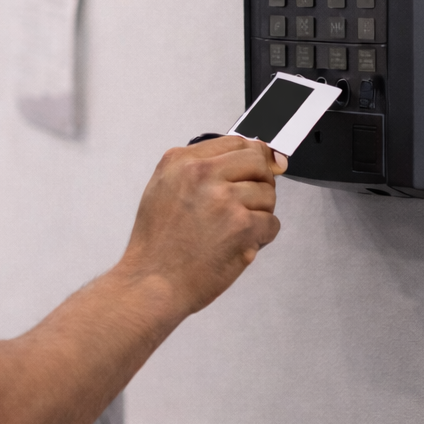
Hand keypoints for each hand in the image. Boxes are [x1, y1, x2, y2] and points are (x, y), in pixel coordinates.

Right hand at [115, 135, 284, 317]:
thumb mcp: (162, 190)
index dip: (253, 157)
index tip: (261, 166)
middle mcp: (201, 174)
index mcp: (180, 161)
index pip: (235, 142)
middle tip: (247, 203)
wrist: (151, 282)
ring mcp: (223, 198)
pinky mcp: (241, 225)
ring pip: (268, 194)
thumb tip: (246, 159)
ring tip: (233, 231)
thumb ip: (199, 169)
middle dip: (261, 183)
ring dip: (259, 214)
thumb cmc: (156, 245)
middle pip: (258, 162)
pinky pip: (272, 223)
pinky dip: (261, 237)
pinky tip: (238, 244)